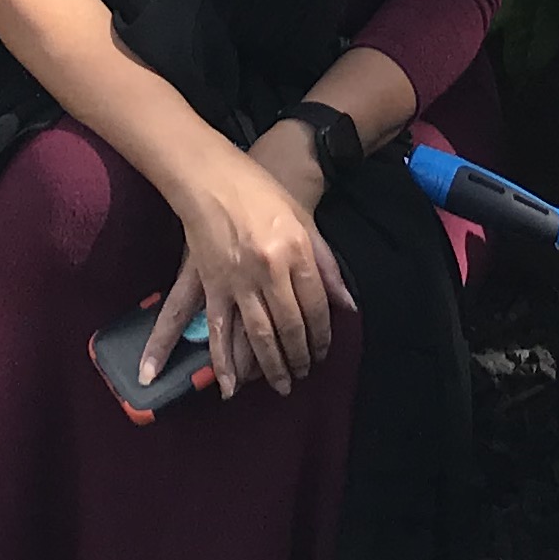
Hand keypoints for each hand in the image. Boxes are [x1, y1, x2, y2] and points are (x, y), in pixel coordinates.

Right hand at [141, 134, 353, 399]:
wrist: (213, 174)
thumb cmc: (262, 192)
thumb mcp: (304, 221)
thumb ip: (327, 266)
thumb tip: (348, 304)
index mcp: (295, 251)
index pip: (316, 305)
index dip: (322, 334)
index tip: (323, 351)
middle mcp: (269, 269)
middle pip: (289, 326)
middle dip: (299, 356)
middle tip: (303, 374)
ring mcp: (238, 278)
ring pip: (258, 334)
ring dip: (270, 366)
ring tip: (281, 385)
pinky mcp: (210, 283)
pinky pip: (217, 328)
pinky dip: (222, 360)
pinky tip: (228, 386)